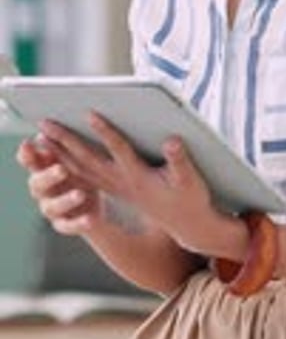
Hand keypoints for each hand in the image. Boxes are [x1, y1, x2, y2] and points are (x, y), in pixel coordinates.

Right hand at [16, 136, 102, 235]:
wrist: (99, 204)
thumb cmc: (84, 173)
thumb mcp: (76, 159)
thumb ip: (63, 146)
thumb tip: (53, 128)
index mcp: (43, 168)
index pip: (28, 160)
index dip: (26, 154)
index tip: (28, 144)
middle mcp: (42, 189)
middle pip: (37, 183)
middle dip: (48, 175)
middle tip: (63, 169)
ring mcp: (51, 208)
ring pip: (52, 206)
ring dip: (65, 199)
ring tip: (80, 194)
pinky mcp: (64, 224)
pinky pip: (69, 226)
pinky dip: (79, 223)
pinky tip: (90, 218)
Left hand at [36, 114, 238, 256]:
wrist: (186, 225)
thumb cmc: (191, 199)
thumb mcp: (192, 181)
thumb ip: (180, 161)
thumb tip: (172, 141)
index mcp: (140, 178)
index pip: (119, 152)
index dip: (106, 132)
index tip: (89, 113)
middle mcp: (122, 183)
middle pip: (89, 159)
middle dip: (66, 141)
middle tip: (44, 123)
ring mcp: (116, 187)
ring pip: (81, 169)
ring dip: (60, 152)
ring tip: (41, 135)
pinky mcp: (114, 188)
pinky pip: (84, 176)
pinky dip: (67, 164)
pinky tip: (55, 152)